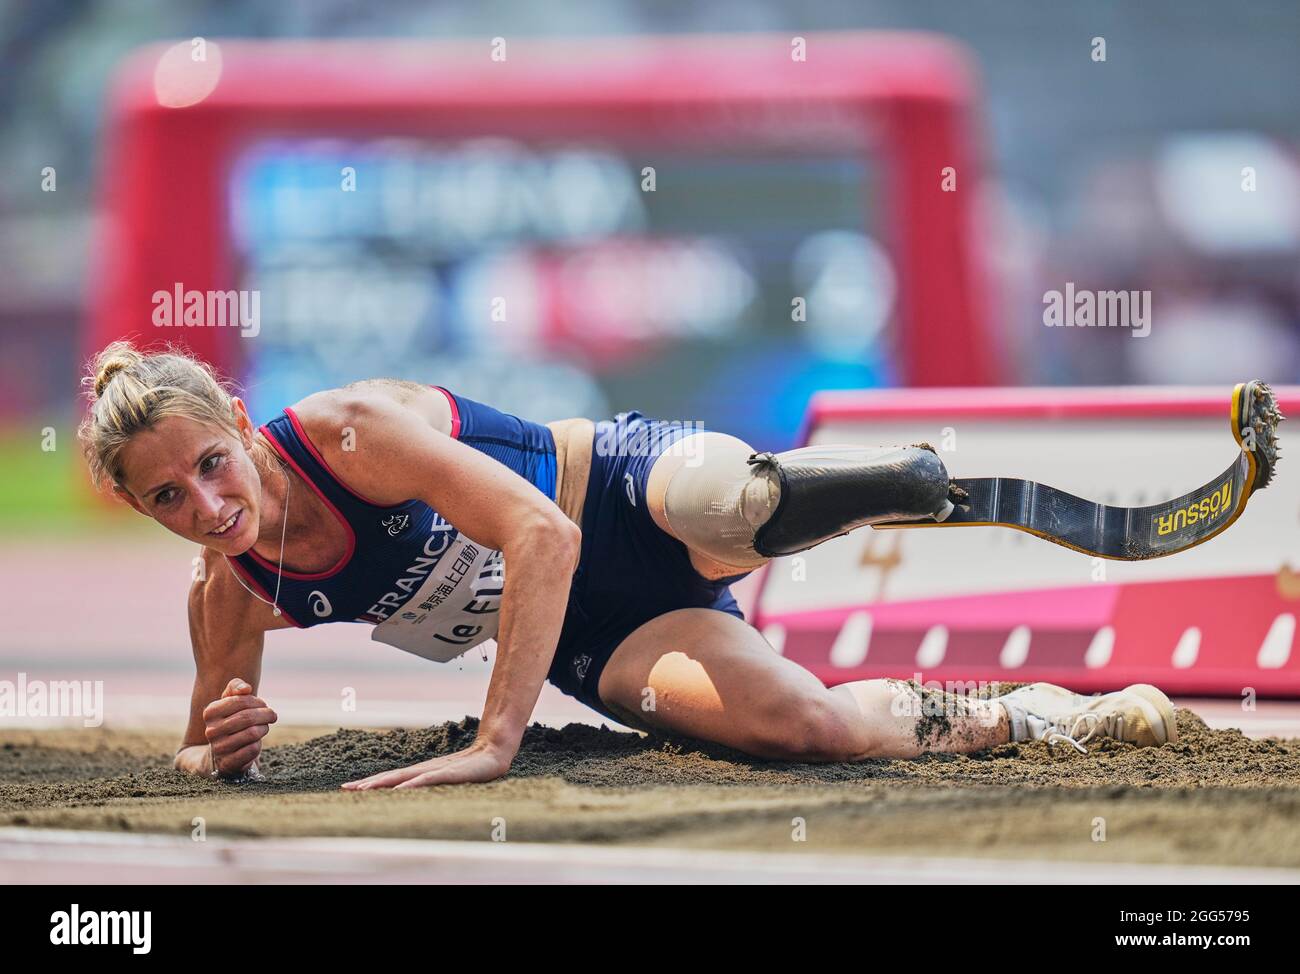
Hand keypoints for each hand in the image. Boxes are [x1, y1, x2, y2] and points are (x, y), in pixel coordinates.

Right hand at [204, 678, 276, 777]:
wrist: (222, 752)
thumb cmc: (231, 720)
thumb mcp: (230, 700)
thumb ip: (236, 687)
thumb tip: (245, 688)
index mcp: (210, 712)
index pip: (242, 701)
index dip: (258, 702)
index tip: (264, 705)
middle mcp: (211, 730)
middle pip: (248, 717)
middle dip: (266, 714)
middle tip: (271, 715)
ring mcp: (219, 748)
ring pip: (252, 733)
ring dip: (264, 728)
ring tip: (263, 727)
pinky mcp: (228, 763)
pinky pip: (253, 749)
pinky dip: (259, 744)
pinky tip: (256, 742)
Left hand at [341, 739, 511, 789]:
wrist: (494, 751)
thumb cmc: (473, 767)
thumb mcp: (449, 778)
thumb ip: (434, 783)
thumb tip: (415, 791)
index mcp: (423, 771)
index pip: (392, 778)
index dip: (371, 783)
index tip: (350, 788)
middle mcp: (425, 769)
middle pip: (392, 777)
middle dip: (368, 783)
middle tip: (346, 789)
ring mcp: (437, 770)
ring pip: (404, 778)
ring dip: (382, 784)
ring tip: (364, 789)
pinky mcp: (450, 773)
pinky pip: (427, 779)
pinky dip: (411, 785)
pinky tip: (399, 790)